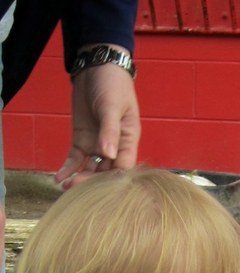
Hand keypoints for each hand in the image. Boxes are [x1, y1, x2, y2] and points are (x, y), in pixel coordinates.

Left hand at [55, 60, 140, 189]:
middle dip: (92, 181)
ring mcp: (97, 144)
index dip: (113, 179)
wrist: (96, 65)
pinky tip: (60, 178)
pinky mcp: (82, 140)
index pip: (123, 167)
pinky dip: (68, 168)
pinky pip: (76, 158)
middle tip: (76, 188)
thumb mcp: (112, 106)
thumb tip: (107, 154)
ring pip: (90, 168)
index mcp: (128, 140)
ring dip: (79, 178)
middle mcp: (114, 147)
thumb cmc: (112, 84)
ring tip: (66, 187)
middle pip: (105, 171)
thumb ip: (109, 130)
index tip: (100, 187)